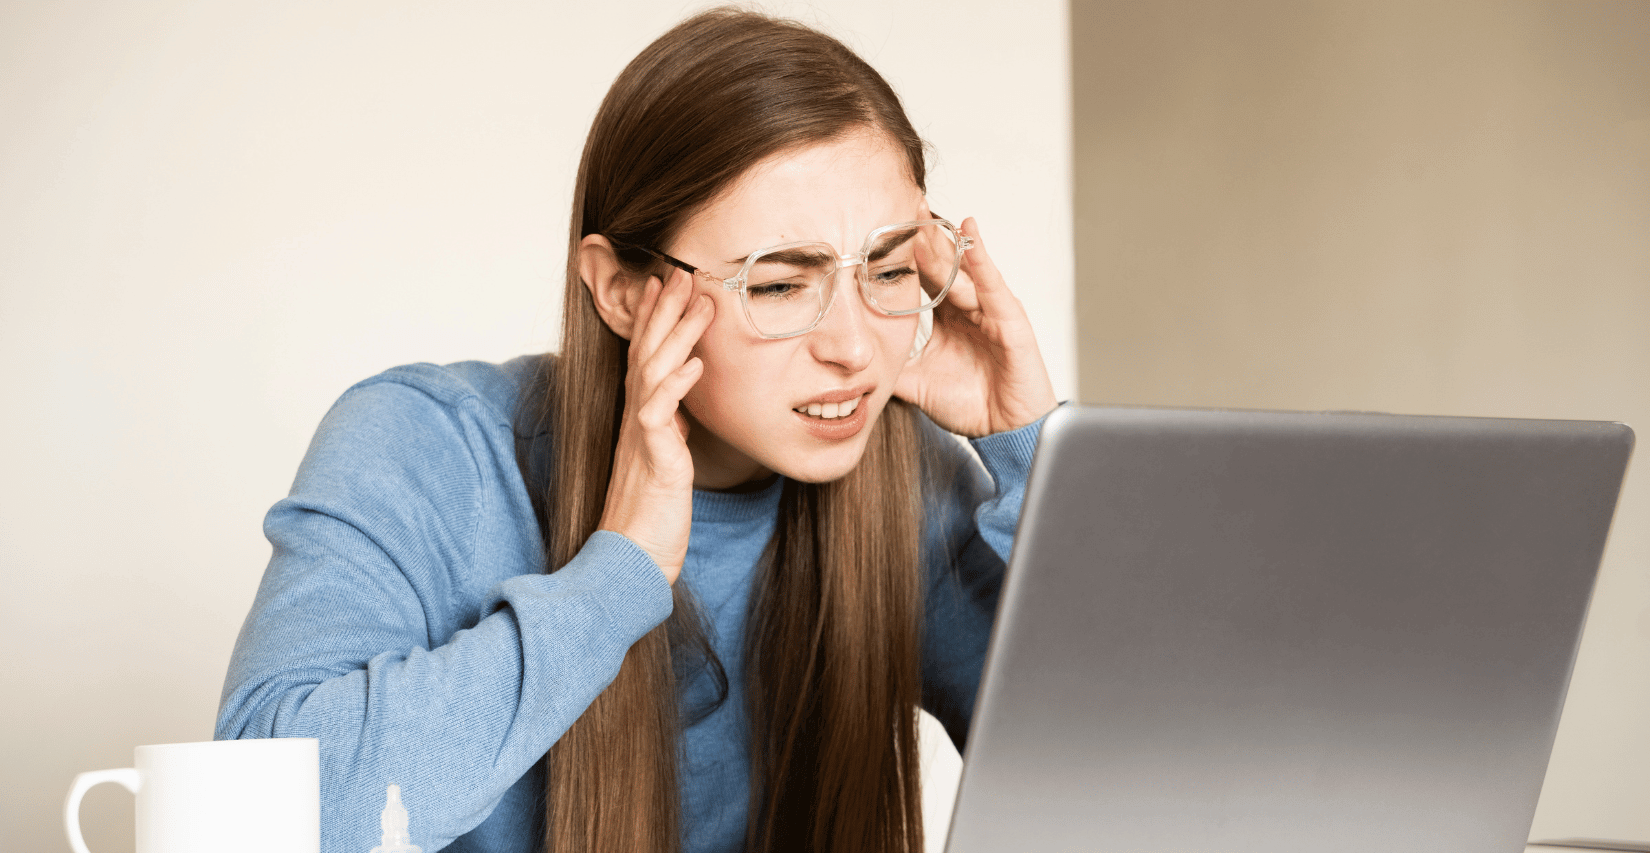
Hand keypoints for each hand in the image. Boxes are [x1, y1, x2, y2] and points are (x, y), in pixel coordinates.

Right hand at [598, 268, 713, 583]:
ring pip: (653, 372)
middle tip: (681, 273)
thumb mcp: (666, 463)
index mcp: (641, 419)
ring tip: (698, 301)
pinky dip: (678, 384)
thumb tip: (684, 410)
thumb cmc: (650, 518)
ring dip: (676, 334)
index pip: (645, 357)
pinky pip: (659, 414)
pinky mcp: (653, 458)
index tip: (666, 284)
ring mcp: (641, 437)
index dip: (655, 319)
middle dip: (665, 311)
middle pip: (646, 352)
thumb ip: (671, 432)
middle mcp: (636, 420)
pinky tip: (697, 363)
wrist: (631, 560)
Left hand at [894, 217, 1056, 437]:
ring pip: (962, 270)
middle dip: (923, 236)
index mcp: (948, 318)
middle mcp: (969, 308)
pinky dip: (980, 257)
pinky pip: (992, 283)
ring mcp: (990, 310)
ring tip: (924, 215)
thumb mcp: (916, 382)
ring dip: (943, 243)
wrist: (1004, 432)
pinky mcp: (1010, 319)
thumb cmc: (971, 405)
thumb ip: (890, 365)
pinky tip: (968, 232)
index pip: (923, 278)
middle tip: (902, 204)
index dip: (904, 256)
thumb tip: (850, 362)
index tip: (879, 229)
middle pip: (943, 265)